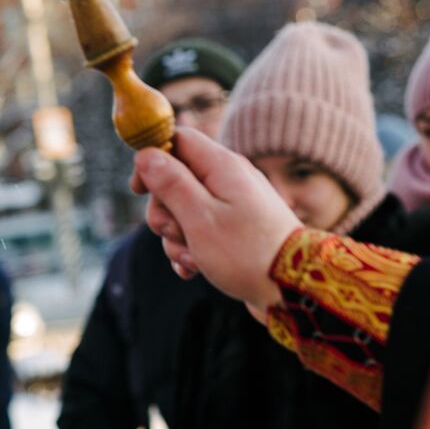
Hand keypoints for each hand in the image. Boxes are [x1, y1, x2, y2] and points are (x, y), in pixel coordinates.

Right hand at [130, 128, 300, 312]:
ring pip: (184, 212)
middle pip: (175, 181)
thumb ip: (170, 183)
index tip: (138, 189)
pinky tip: (194, 270)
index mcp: (222, 167)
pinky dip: (192, 250)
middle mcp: (229, 180)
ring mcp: (233, 206)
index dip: (152, 159)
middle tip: (175, 233)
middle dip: (163, 211)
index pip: (178, 140)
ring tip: (193, 260)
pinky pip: (200, 232)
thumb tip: (145, 155)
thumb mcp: (199, 217)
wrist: (291, 288)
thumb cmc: (245, 252)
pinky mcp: (235, 230)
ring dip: (177, 238)